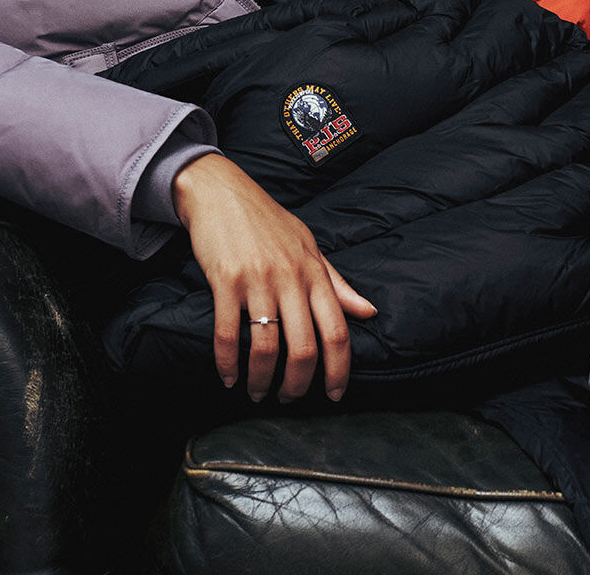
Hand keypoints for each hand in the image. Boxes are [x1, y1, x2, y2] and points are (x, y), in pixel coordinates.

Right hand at [172, 153, 376, 401]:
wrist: (220, 190)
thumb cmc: (266, 220)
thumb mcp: (308, 246)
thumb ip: (337, 283)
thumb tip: (369, 312)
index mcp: (314, 273)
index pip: (337, 331)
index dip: (339, 369)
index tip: (336, 394)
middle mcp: (290, 278)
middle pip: (303, 347)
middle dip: (298, 384)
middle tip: (289, 399)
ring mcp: (257, 280)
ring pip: (266, 346)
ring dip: (262, 380)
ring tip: (258, 393)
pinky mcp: (225, 280)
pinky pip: (228, 332)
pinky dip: (228, 362)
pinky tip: (229, 377)